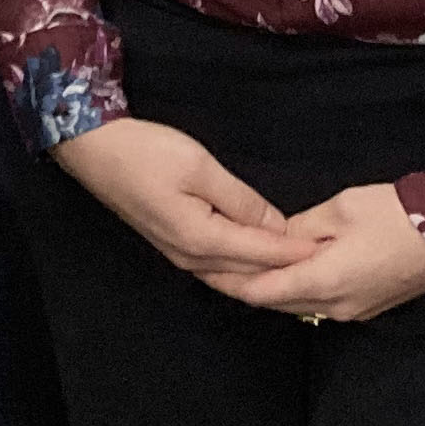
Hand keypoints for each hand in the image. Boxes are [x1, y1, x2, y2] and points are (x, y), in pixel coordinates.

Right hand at [52, 116, 319, 291]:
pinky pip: (219, 266)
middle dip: (286, 272)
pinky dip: (245, 266)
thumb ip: (241, 200)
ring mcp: (180, 255)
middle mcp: (191, 257)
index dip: (297, 252)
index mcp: (201, 239)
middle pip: (249, 276)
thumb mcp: (199, 167)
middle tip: (325, 267)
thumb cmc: (146, 153)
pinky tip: (260, 259)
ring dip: (266, 273)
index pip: (262, 253)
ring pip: (233, 275)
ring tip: (300, 268)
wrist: (94, 150)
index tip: (330, 252)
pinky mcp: (174, 244)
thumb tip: (276, 226)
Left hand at [221, 181, 424, 323]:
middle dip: (244, 283)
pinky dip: (297, 287)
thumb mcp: (340, 209)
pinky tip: (286, 269)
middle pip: (275, 301)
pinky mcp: (368, 306)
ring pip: (298, 303)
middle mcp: (334, 306)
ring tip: (241, 264)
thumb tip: (273, 238)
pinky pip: (320, 301)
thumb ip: (299, 228)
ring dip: (271, 287)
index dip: (227, 279)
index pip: (259, 291)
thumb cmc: (397, 216)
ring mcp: (354, 311)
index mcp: (322, 282)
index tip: (201, 264)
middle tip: (212, 263)